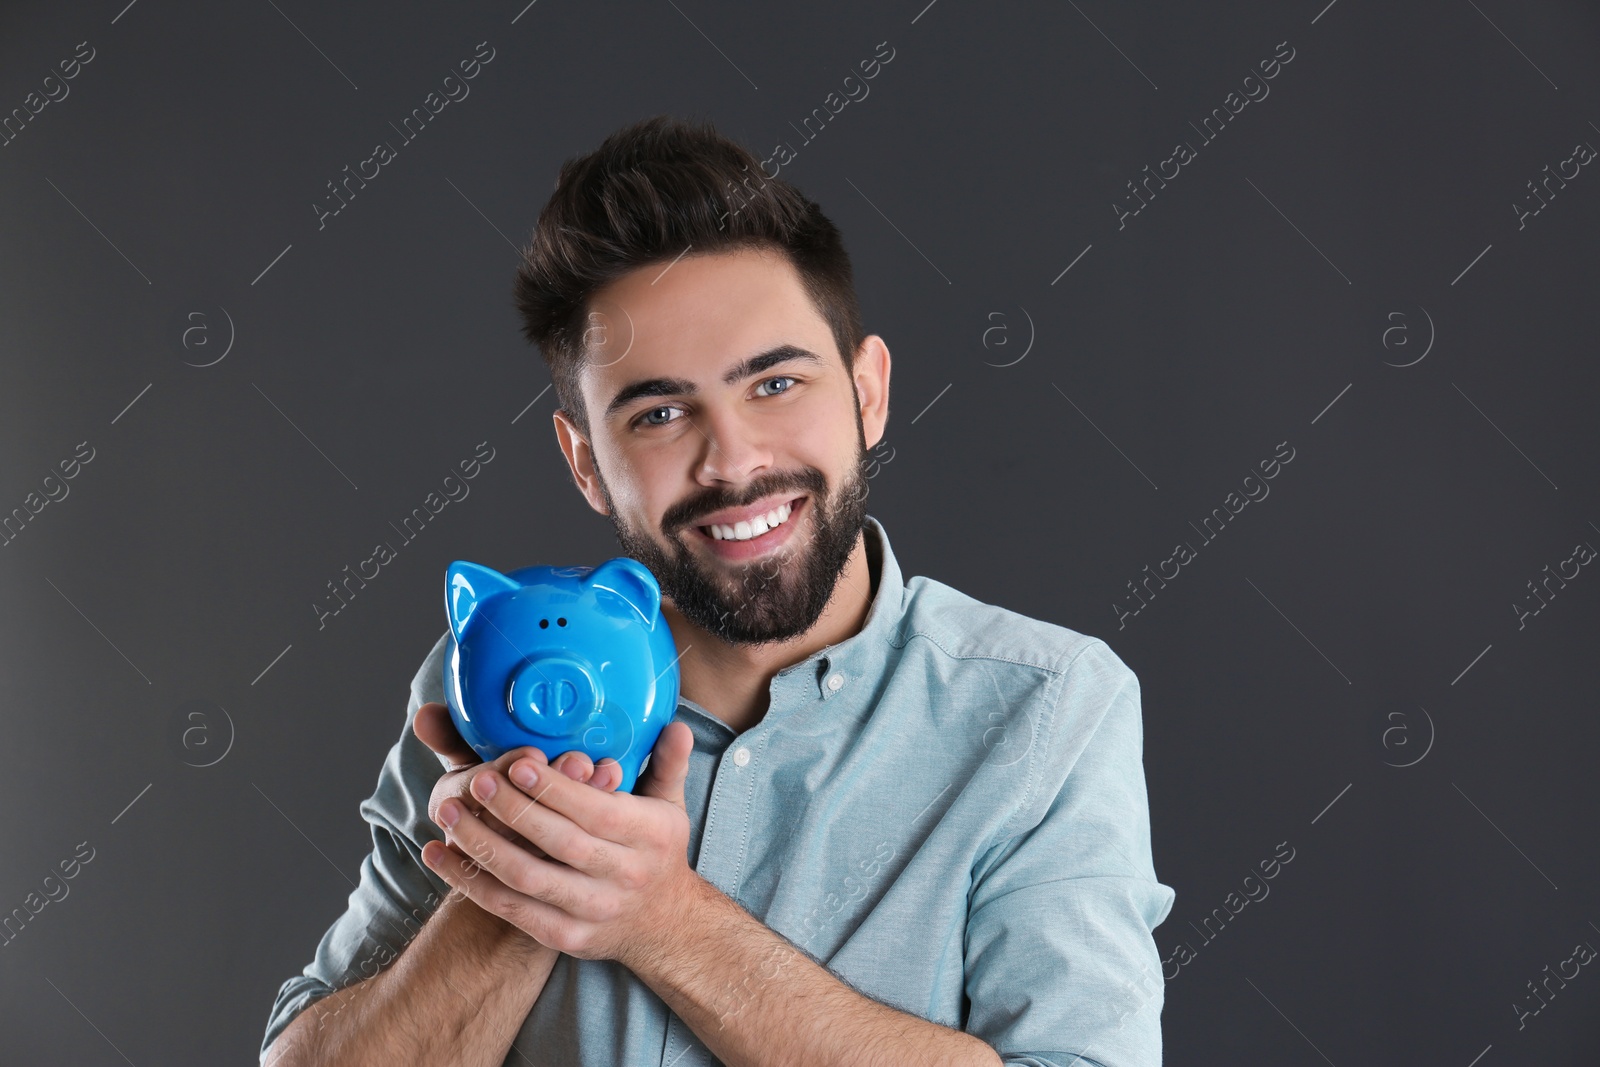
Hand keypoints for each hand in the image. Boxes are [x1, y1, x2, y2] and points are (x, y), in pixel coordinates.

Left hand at [419, 719, 699, 968]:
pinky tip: (440, 854)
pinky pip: (510, 909)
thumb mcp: (670, 806)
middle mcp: (623, 874)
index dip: (556, 789)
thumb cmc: (656, 852)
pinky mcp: (564, 936)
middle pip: (560, 843)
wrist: (663, 926)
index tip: (518, 763)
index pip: (598, 810)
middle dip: (513, 810)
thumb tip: (676, 723)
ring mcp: (593, 909)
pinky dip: (470, 882)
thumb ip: (668, 763)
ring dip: (482, 845)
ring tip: (449, 813)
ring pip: (529, 878)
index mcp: (650, 835)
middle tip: (476, 780)